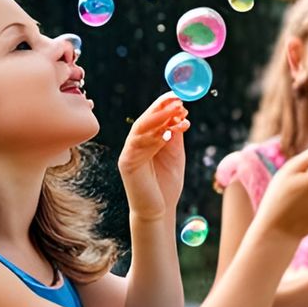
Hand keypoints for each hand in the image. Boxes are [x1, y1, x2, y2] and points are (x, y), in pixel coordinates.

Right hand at [118, 94, 188, 220]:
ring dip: (160, 119)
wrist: (158, 211)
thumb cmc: (167, 184)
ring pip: (141, 130)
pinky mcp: (126, 164)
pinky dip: (154, 138)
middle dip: (161, 108)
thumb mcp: (175, 155)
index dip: (163, 105)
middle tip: (178, 100)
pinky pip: (138, 146)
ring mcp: (129, 153)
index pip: (153, 118)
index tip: (178, 95)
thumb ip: (175, 136)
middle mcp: (134, 144)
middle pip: (145, 120)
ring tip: (178, 111)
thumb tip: (181, 114)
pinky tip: (168, 132)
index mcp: (146, 140)